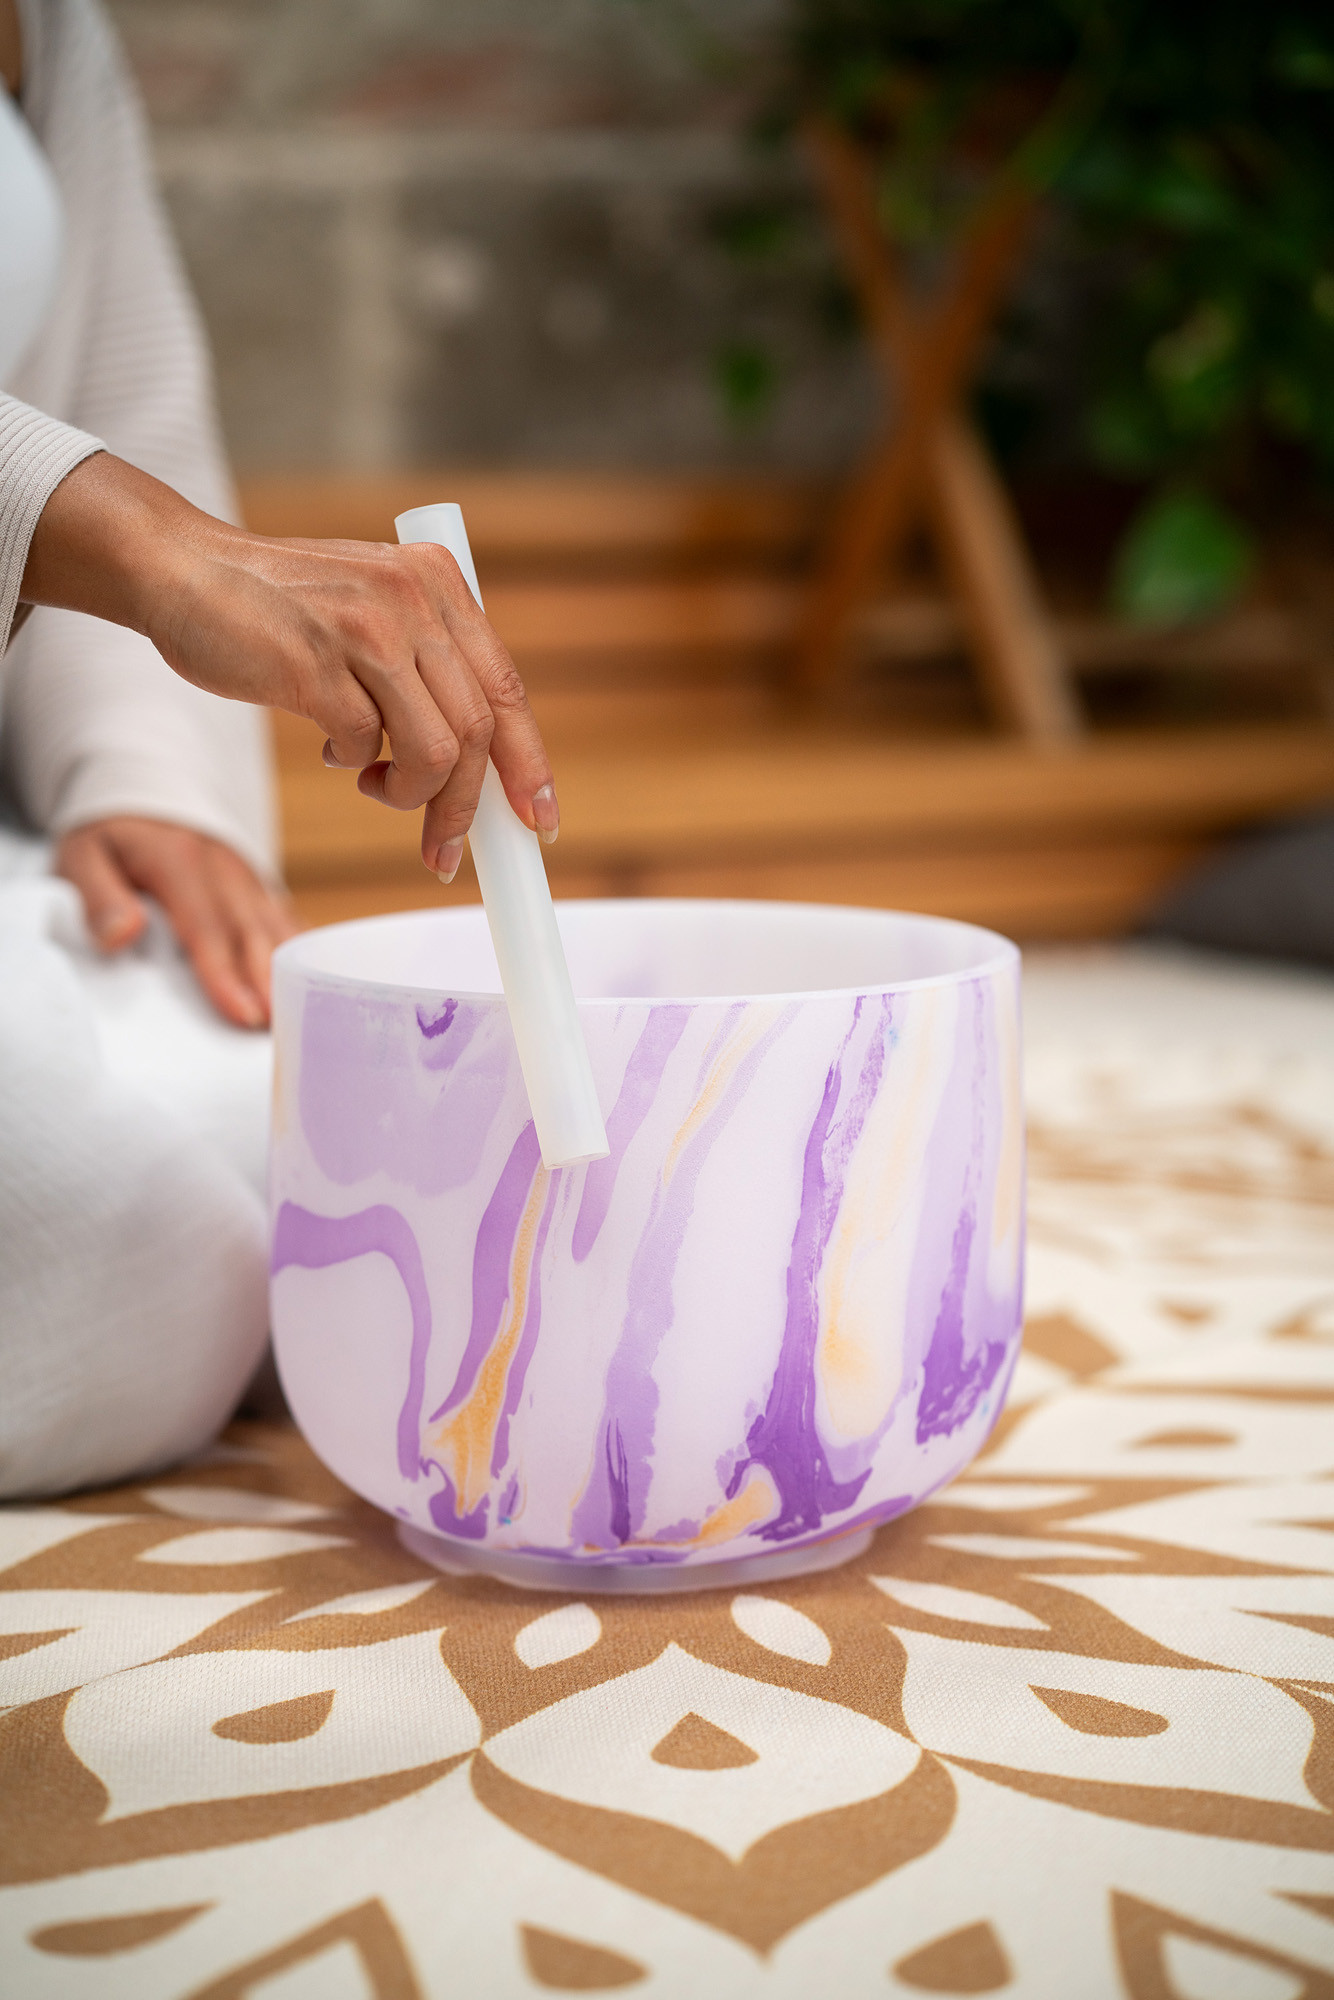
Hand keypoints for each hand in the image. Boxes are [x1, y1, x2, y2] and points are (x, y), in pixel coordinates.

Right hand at [22, 455, 559, 881]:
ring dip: (410, 794)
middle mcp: (413, 600)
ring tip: (375, 785)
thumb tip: (479, 758)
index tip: (538, 821)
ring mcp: (366, 630)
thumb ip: (427, 660)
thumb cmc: (280, 605)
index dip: (528, 765)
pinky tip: (327, 747)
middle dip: (466, 807)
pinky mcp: (315, 664)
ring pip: (435, 750)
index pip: (507, 689)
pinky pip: (364, 746)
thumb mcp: (374, 606)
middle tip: (444, 850)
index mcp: (438, 584)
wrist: (183, 569)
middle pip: (477, 731)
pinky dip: (352, 763)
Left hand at [55, 816, 295, 1027]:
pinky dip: (301, 950)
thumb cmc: (113, 838)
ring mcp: (247, 878)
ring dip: (291, 972)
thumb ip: (97, 895)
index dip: (226, 973)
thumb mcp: (84, 856)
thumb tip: (122, 935)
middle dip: (268, 983)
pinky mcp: (258, 887)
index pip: (206, 927)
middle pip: (252, 933)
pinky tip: (312, 982)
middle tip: (278, 1031)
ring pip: (277, 927)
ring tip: (301, 1017)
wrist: (145, 795)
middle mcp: (224, 870)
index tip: (243, 1014)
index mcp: (181, 862)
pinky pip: (286, 918)